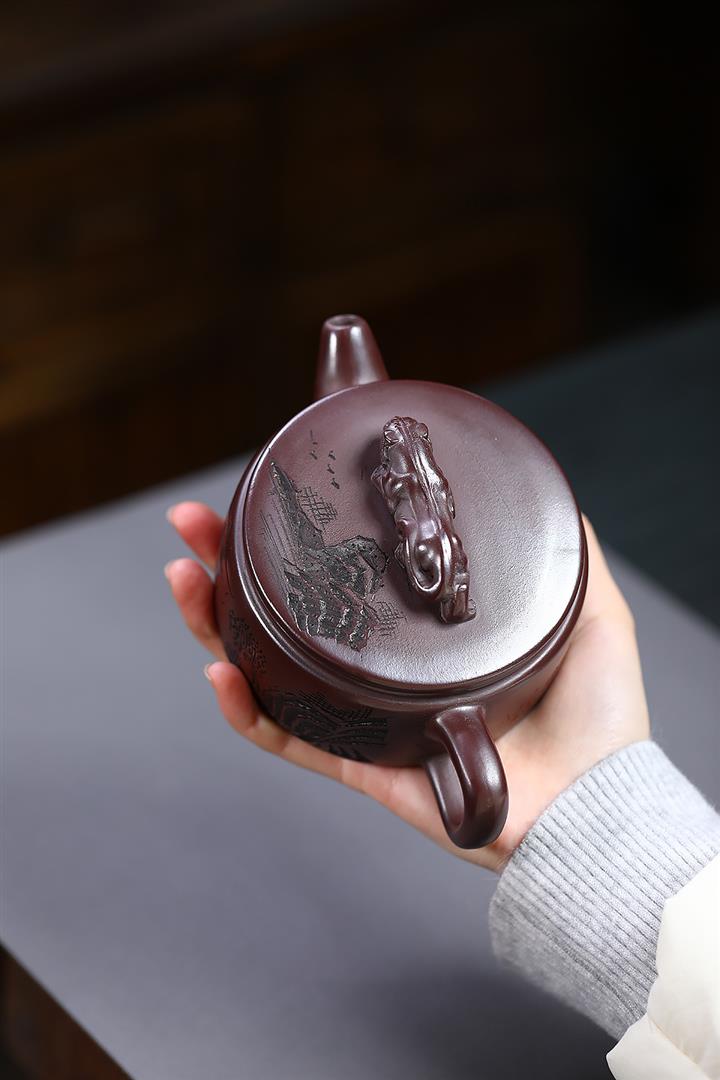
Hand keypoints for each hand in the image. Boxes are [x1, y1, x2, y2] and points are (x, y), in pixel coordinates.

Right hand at [165, 504, 648, 871]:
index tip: (267, 497)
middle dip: (227, 569)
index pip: (344, 583)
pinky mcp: (362, 767)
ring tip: (184, 576)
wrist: (598, 810)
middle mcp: (382, 675)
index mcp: (421, 641)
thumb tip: (556, 502)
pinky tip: (221, 670)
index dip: (299, 544)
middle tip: (192, 526)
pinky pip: (289, 739)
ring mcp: (365, 720)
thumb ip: (574, 561)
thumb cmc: (599, 723)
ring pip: (267, 671)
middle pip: (285, 617)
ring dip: (212, 625)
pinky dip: (245, 710)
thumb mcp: (593, 617)